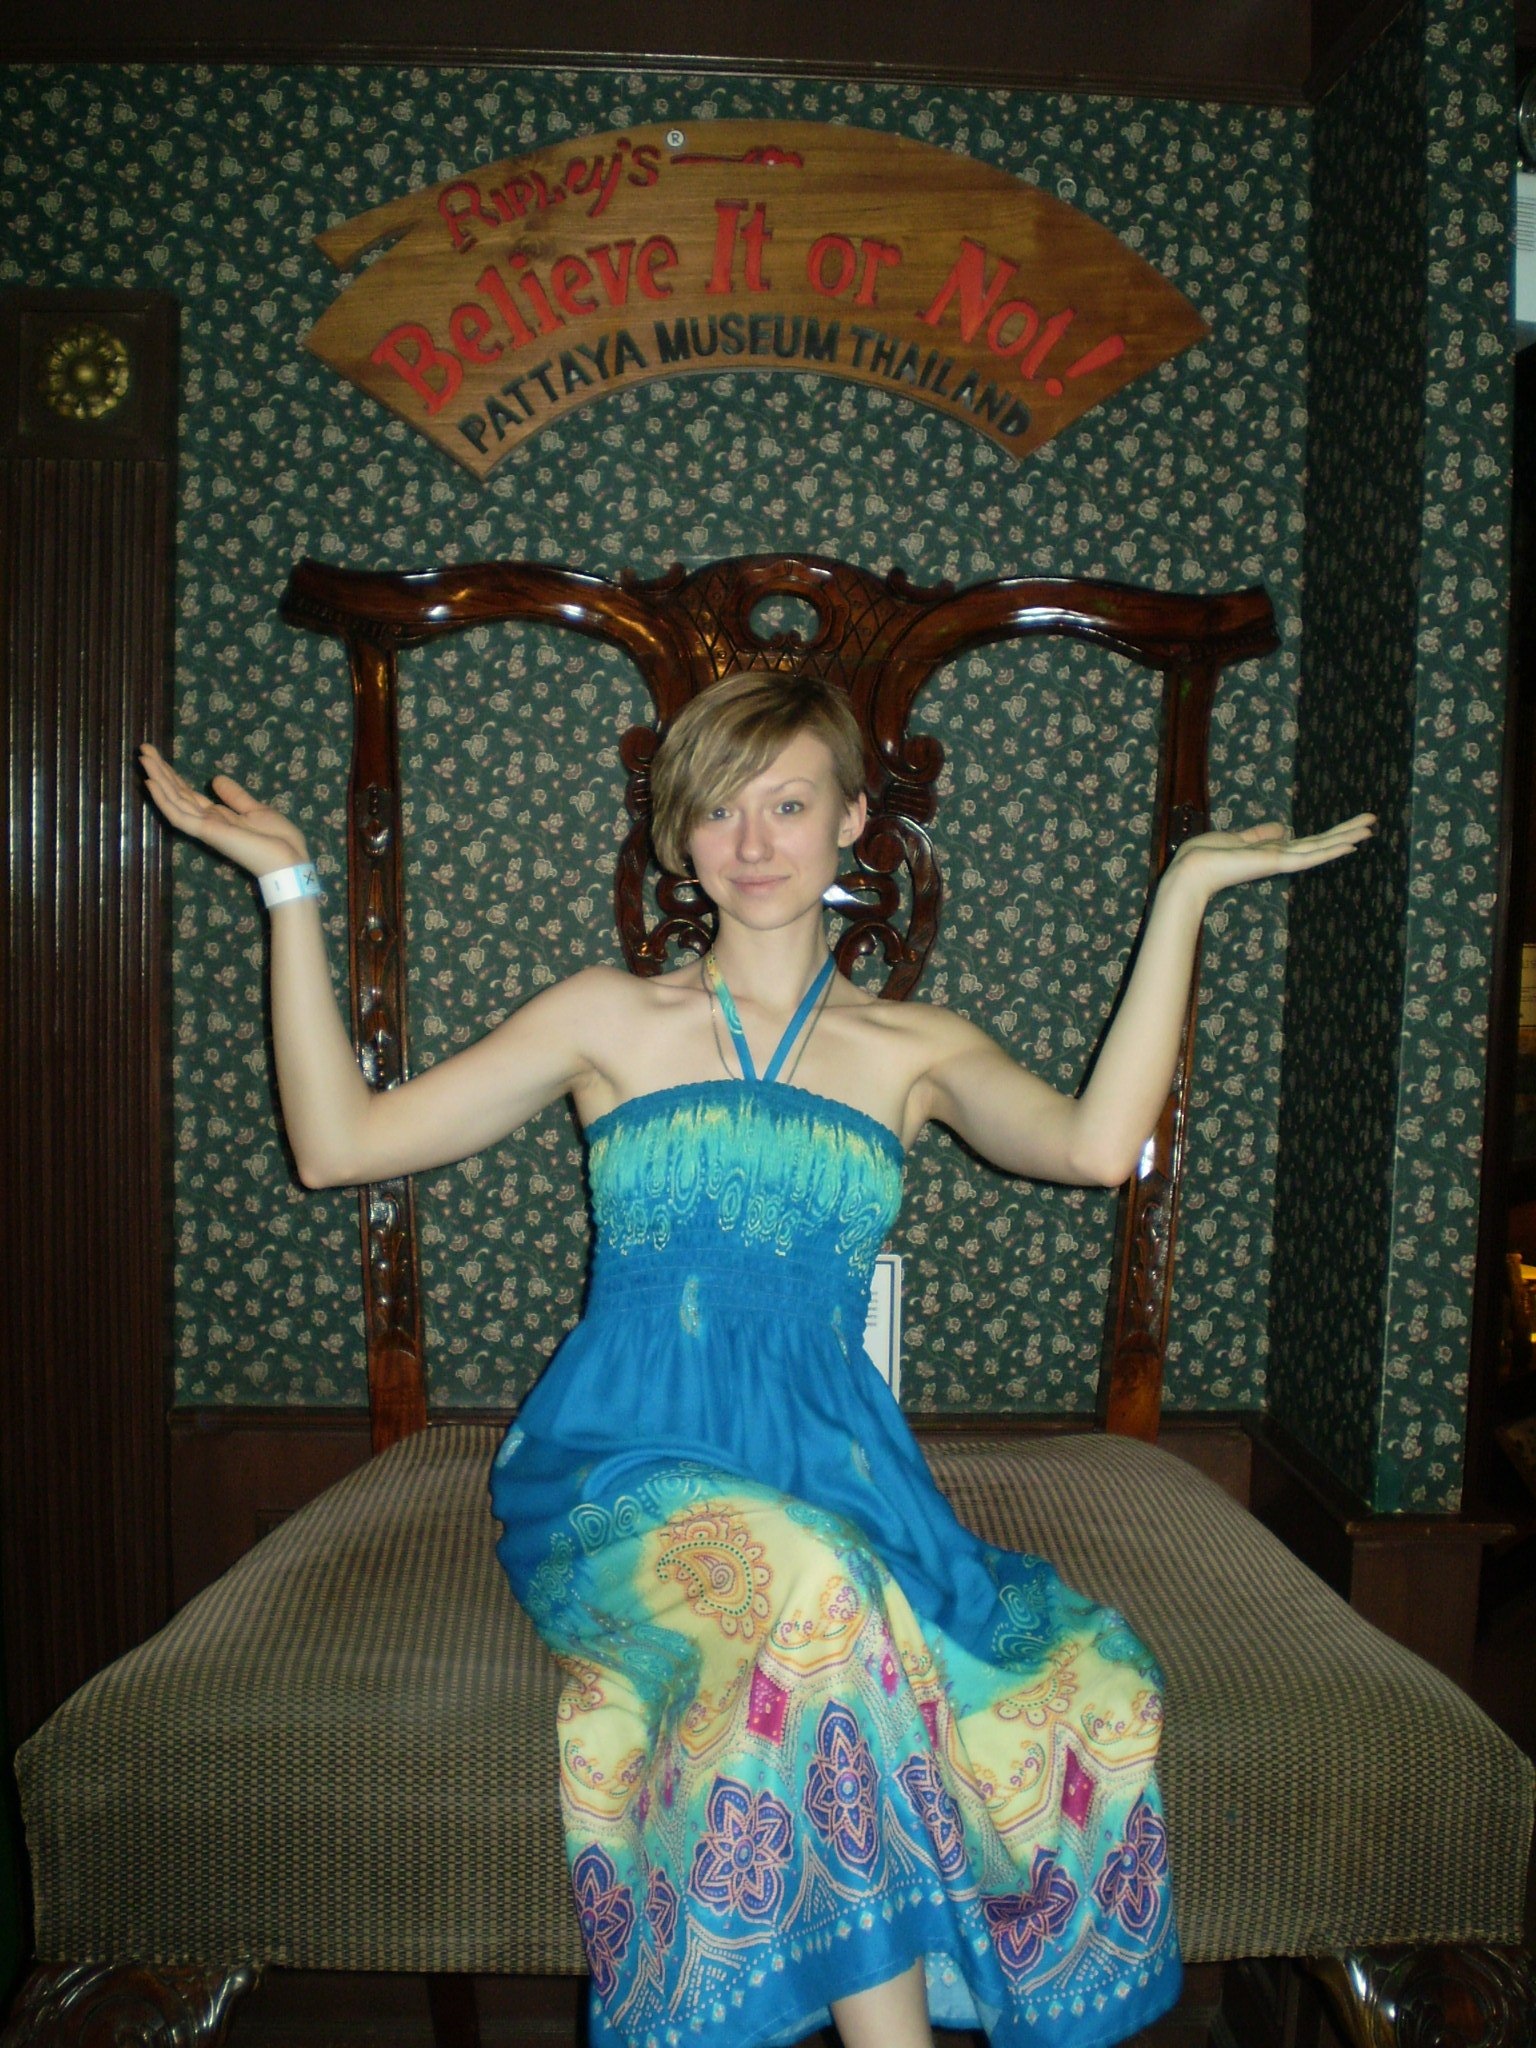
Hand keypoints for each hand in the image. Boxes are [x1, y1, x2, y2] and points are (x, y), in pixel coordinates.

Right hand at [138, 743, 310, 878]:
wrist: (290, 860)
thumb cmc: (278, 839)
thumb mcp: (256, 810)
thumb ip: (235, 796)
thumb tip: (216, 779)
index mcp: (217, 816)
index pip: (187, 793)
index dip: (172, 775)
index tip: (158, 756)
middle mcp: (206, 821)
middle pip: (176, 793)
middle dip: (160, 771)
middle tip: (143, 749)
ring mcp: (204, 827)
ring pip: (173, 800)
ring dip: (157, 779)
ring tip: (143, 758)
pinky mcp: (206, 832)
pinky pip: (179, 815)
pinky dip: (164, 800)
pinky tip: (151, 782)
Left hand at [1165, 812, 1375, 900]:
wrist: (1190, 872)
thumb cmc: (1205, 857)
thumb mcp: (1237, 838)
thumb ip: (1260, 834)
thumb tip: (1282, 828)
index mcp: (1271, 852)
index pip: (1308, 841)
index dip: (1330, 833)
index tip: (1351, 826)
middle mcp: (1280, 857)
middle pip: (1320, 843)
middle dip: (1346, 831)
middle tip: (1373, 821)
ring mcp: (1280, 861)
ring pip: (1320, 848)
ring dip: (1346, 837)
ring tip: (1371, 828)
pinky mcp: (1276, 863)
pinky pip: (1309, 856)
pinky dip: (1330, 850)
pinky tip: (1350, 844)